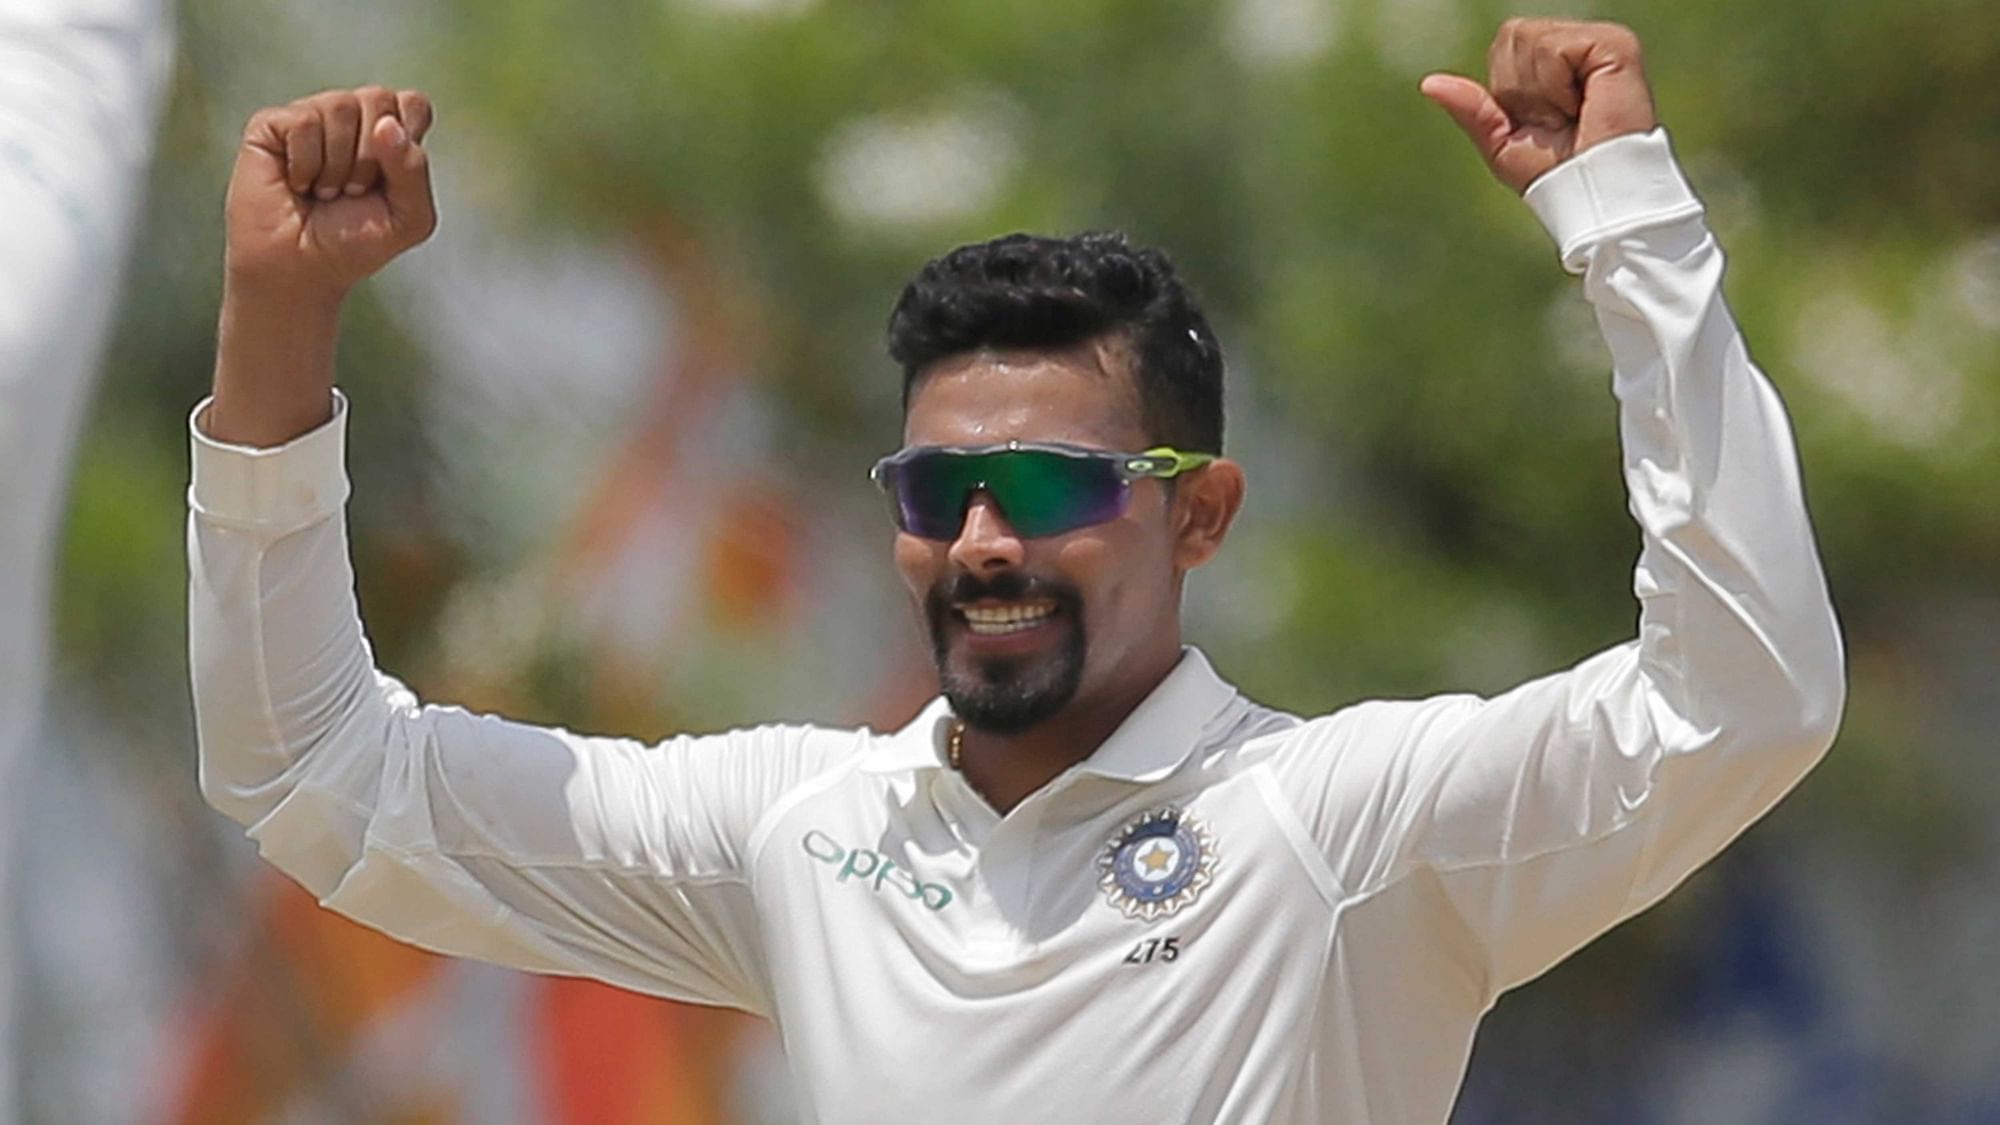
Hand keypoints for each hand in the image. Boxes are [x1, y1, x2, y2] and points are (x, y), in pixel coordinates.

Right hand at [224, 87, 437, 301]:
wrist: (301, 268)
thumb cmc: (354, 243)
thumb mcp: (410, 218)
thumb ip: (415, 169)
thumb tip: (387, 123)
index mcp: (390, 135)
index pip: (413, 103)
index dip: (406, 137)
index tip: (391, 178)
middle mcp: (352, 118)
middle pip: (380, 98)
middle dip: (372, 157)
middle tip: (354, 191)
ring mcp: (312, 116)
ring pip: (341, 106)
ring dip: (338, 166)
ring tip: (325, 191)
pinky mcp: (273, 124)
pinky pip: (303, 122)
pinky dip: (306, 164)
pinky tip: (298, 183)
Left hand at [1420, 19, 1656, 193]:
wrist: (1595, 195)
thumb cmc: (1557, 174)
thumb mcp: (1502, 144)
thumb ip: (1472, 110)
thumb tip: (1429, 83)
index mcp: (1556, 59)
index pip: (1505, 43)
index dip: (1508, 89)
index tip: (1541, 122)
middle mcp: (1578, 43)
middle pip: (1512, 34)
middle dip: (1519, 88)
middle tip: (1556, 121)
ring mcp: (1599, 39)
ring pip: (1528, 39)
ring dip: (1539, 93)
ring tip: (1571, 115)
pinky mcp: (1615, 44)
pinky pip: (1553, 49)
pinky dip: (1556, 88)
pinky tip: (1583, 107)